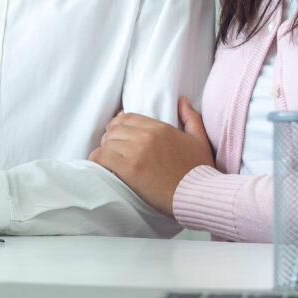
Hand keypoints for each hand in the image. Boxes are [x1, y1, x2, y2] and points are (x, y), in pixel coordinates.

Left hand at [88, 97, 215, 217]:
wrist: (197, 195)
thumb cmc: (199, 171)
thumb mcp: (200, 141)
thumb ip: (191, 118)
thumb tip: (182, 101)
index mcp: (160, 128)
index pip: (127, 118)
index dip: (118, 125)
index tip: (118, 135)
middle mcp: (146, 136)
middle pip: (113, 129)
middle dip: (110, 139)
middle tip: (114, 151)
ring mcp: (136, 151)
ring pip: (106, 142)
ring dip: (105, 152)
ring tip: (110, 161)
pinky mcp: (128, 168)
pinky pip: (101, 157)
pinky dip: (98, 161)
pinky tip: (104, 168)